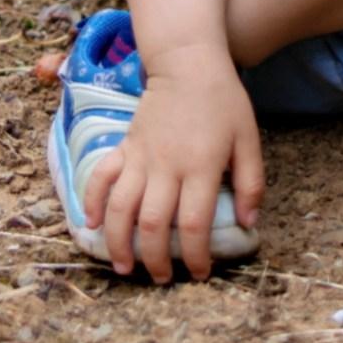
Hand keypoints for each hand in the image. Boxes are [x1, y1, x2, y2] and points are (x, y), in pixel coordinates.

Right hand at [80, 53, 259, 282]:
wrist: (188, 62)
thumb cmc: (223, 103)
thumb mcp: (249, 142)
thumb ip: (250, 184)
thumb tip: (247, 224)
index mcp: (200, 166)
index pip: (194, 224)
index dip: (196, 256)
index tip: (199, 275)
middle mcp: (166, 165)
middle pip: (152, 223)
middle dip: (155, 259)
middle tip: (160, 280)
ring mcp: (140, 155)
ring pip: (121, 206)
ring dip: (119, 241)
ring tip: (123, 266)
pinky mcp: (125, 146)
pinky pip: (102, 176)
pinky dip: (93, 201)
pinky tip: (92, 224)